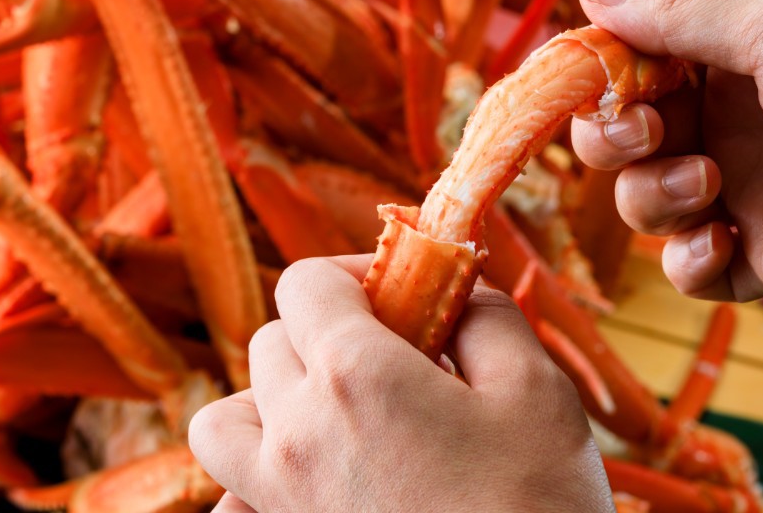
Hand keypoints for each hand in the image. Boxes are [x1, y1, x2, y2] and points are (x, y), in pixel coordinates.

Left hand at [188, 255, 610, 511]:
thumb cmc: (536, 509)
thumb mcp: (538, 393)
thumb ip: (488, 317)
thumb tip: (461, 288)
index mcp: (354, 374)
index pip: (304, 283)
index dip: (349, 273)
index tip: (393, 292)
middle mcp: (297, 429)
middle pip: (271, 340)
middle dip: (324, 331)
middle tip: (387, 355)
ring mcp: (280, 493)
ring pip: (224, 415)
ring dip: (266, 397)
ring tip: (331, 410)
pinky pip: (227, 494)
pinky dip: (247, 473)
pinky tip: (306, 473)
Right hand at [573, 0, 762, 299]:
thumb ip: (671, 15)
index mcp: (721, 62)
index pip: (622, 75)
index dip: (594, 83)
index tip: (588, 84)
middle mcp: (722, 126)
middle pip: (615, 143)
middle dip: (609, 141)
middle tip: (645, 132)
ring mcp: (740, 193)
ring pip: (641, 206)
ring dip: (652, 196)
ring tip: (709, 183)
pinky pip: (690, 272)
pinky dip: (688, 261)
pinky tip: (723, 238)